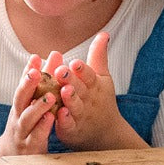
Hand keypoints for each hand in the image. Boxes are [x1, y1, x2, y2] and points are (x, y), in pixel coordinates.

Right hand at [0, 52, 57, 157]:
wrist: (13, 155)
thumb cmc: (26, 125)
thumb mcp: (31, 104)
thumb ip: (42, 82)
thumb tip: (52, 55)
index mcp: (20, 104)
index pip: (23, 84)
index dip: (28, 70)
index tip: (36, 57)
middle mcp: (18, 115)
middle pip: (20, 98)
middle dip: (27, 85)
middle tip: (36, 72)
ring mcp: (23, 131)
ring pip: (27, 118)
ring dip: (37, 107)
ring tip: (50, 97)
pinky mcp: (31, 146)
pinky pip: (36, 137)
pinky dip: (42, 127)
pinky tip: (51, 119)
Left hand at [52, 32, 145, 150]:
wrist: (105, 131)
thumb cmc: (100, 99)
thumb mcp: (102, 78)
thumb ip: (98, 56)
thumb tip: (104, 33)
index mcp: (94, 85)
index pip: (89, 75)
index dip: (82, 69)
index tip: (74, 62)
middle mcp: (88, 100)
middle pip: (80, 89)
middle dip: (71, 80)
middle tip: (61, 71)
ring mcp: (81, 115)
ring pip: (75, 106)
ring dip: (70, 99)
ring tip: (64, 91)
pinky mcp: (73, 129)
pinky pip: (69, 125)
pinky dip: (65, 120)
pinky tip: (59, 114)